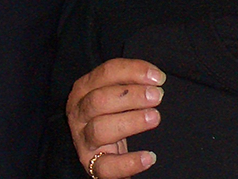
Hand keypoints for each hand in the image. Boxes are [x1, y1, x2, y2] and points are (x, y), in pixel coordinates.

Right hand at [66, 59, 164, 177]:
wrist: (102, 147)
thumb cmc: (112, 112)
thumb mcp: (116, 92)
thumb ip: (131, 82)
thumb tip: (156, 78)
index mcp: (84, 89)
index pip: (106, 73)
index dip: (133, 72)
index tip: (158, 78)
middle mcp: (79, 112)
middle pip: (99, 100)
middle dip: (131, 96)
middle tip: (157, 97)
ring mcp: (83, 139)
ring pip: (100, 129)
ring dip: (130, 121)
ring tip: (154, 118)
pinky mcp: (91, 163)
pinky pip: (106, 166)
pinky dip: (128, 163)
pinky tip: (148, 157)